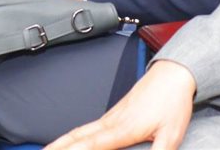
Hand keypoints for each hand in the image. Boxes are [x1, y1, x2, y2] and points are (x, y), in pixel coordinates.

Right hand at [45, 60, 196, 149]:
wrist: (172, 76)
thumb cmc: (172, 103)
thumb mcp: (172, 135)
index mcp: (123, 128)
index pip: (92, 144)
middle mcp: (112, 121)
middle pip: (77, 136)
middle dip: (56, 146)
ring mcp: (111, 116)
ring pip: (79, 130)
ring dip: (61, 141)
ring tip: (46, 149)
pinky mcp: (114, 114)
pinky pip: (87, 127)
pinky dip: (73, 135)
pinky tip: (70, 140)